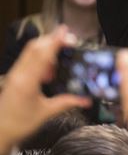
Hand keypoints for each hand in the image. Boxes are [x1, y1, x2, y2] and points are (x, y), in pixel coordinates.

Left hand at [0, 27, 89, 153]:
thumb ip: (67, 103)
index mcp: (27, 81)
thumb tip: (87, 100)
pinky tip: (49, 68)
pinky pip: (27, 59)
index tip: (65, 30)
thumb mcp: (46, 113)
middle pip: (34, 47)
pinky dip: (40, 57)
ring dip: (46, 48)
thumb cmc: (20, 124)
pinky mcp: (13, 76)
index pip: (42, 54)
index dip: (55, 40)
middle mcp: (19, 74)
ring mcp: (14, 74)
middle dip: (52, 40)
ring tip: (61, 57)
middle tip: (69, 40)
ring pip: (30, 52)